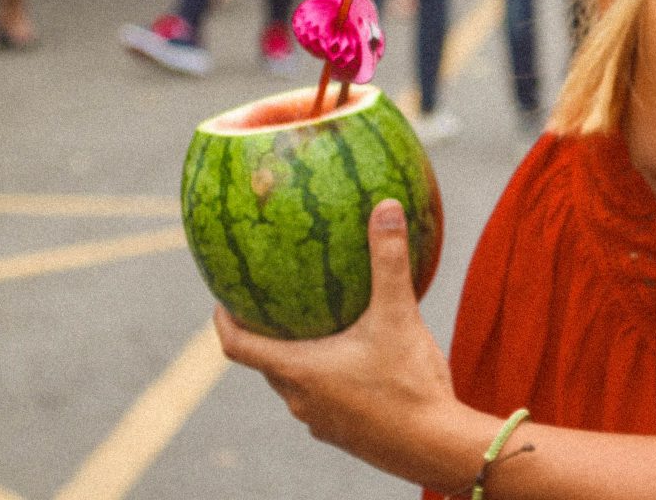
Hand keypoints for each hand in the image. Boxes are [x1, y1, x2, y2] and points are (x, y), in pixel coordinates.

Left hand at [215, 201, 469, 490]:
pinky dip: (327, 378)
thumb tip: (385, 207)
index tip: (220, 298)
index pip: (237, 346)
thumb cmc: (408, 384)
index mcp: (298, 370)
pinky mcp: (345, 435)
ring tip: (317, 329)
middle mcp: (299, 400)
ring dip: (299, 358)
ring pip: (296, 385)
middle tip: (273, 306)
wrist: (435, 447)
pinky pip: (324, 401)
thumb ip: (389, 261)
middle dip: (266, 336)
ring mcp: (320, 422)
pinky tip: (359, 362)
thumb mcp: (399, 315)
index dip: (223, 321)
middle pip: (267, 364)